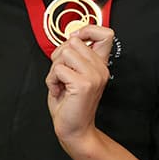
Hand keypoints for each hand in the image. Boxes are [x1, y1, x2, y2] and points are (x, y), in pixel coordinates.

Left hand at [45, 24, 113, 148]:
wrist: (74, 129)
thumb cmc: (70, 103)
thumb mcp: (73, 73)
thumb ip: (74, 55)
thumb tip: (71, 37)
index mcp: (100, 64)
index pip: (106, 33)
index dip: (88, 30)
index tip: (77, 41)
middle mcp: (100, 68)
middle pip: (74, 41)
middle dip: (60, 56)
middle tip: (63, 75)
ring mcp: (94, 75)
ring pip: (64, 53)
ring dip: (55, 70)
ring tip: (62, 83)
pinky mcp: (84, 84)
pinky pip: (58, 69)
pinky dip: (52, 80)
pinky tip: (60, 91)